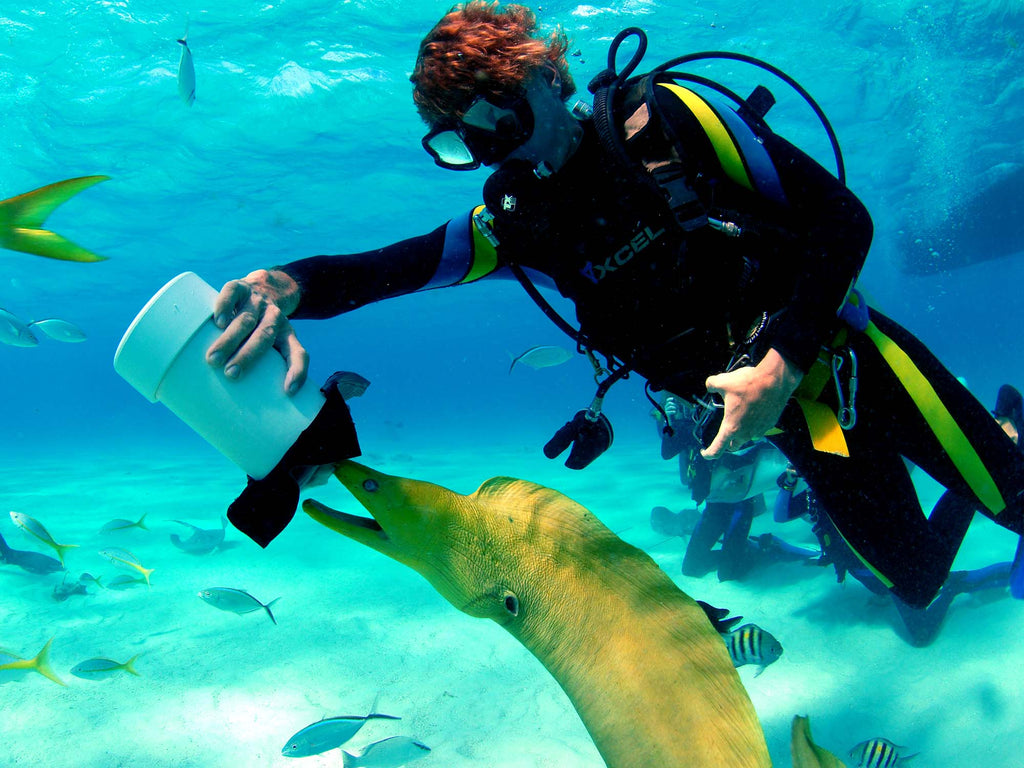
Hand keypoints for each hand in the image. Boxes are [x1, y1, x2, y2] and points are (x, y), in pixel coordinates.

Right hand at [205, 269, 307, 393]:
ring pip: (246, 320)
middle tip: (231, 374)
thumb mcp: (273, 344)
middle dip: (248, 356)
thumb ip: (267, 368)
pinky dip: (225, 307)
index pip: (298, 353)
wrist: (265, 286)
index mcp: (287, 335)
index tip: (289, 392)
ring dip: (230, 339)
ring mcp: (258, 302)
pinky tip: (217, 321)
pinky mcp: (240, 287)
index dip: (297, 372)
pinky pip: (233, 294)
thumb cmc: (263, 327)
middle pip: (264, 337)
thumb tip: (246, 404)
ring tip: (214, 358)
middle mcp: (275, 317)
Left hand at [700, 348, 801, 458]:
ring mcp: (760, 430)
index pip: (717, 449)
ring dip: (742, 433)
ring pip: (748, 438)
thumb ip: (711, 385)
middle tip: (723, 434)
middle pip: (733, 446)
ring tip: (739, 419)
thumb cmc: (748, 383)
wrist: (775, 380)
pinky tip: (752, 412)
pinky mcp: (770, 424)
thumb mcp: (723, 382)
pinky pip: (759, 429)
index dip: (709, 454)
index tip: (705, 452)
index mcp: (731, 427)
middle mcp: (746, 433)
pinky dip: (754, 425)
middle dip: (727, 443)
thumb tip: (710, 386)